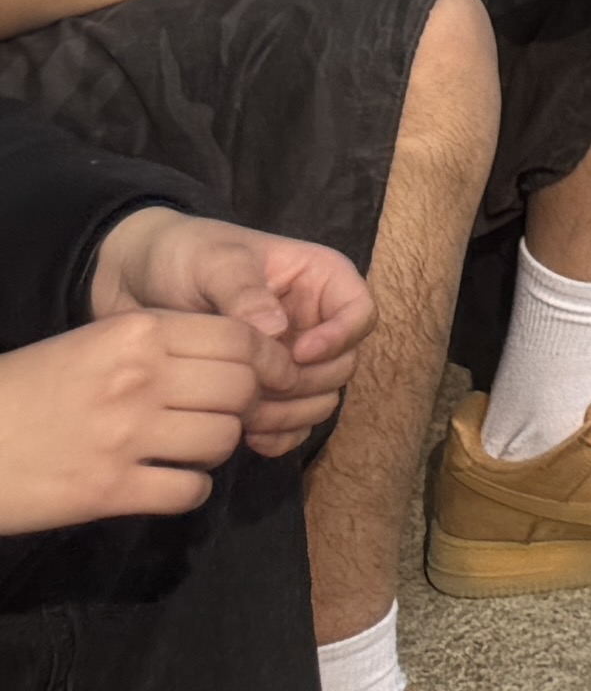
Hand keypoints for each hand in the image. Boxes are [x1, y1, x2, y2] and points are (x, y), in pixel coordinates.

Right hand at [0, 308, 270, 534]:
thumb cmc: (26, 390)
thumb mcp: (92, 344)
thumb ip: (157, 345)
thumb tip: (232, 358)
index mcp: (136, 334)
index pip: (239, 338)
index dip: (268, 359)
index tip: (273, 376)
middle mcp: (139, 379)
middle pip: (241, 388)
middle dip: (248, 404)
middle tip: (231, 416)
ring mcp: (125, 437)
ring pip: (223, 439)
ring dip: (218, 447)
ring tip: (191, 448)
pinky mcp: (109, 490)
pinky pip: (189, 490)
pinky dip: (190, 490)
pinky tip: (169, 483)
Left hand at [90, 209, 365, 458]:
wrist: (131, 284)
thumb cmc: (182, 255)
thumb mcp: (215, 262)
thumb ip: (245, 293)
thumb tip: (277, 331)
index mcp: (318, 280)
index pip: (360, 313)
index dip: (339, 338)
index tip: (297, 352)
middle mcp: (314, 322)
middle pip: (343, 365)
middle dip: (305, 383)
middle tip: (256, 389)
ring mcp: (290, 361)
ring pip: (321, 400)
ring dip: (289, 414)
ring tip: (241, 412)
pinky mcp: (264, 392)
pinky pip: (293, 425)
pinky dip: (278, 436)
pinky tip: (244, 435)